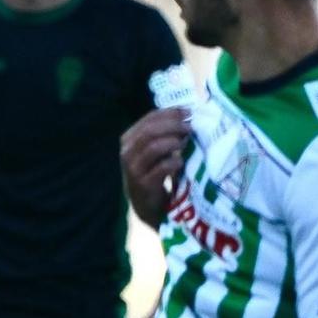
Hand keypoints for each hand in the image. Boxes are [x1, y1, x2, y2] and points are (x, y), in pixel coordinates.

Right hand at [121, 108, 190, 223]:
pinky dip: (175, 162)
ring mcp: (133, 169)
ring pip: (154, 147)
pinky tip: (181, 162)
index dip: (169, 113)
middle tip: (190, 127)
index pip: (148, 119)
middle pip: (150, 130)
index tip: (188, 113)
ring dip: (174, 142)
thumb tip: (186, 114)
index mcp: (129, 139)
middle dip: (173, 125)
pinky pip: (161, 167)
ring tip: (186, 143)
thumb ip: (164, 134)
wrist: (147, 204)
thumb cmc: (154, 173)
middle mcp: (127, 152)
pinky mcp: (143, 184)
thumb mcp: (155, 150)